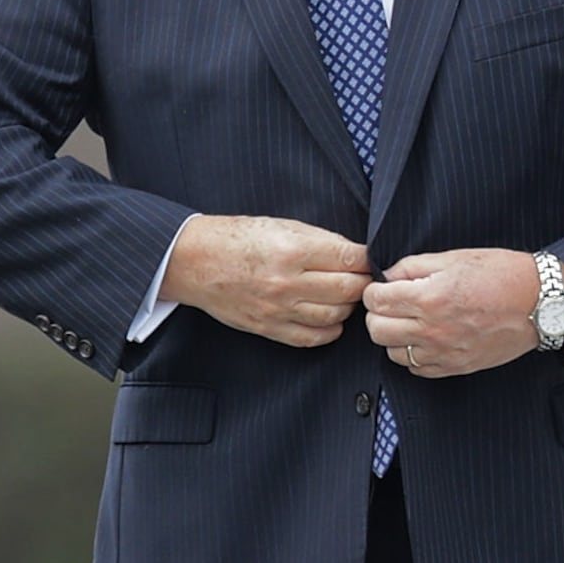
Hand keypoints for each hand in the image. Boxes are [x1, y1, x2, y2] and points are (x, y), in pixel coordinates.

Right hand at [165, 215, 368, 347]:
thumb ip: (319, 240)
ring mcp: (279, 309)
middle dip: (362, 283)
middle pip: (349, 290)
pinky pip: (314, 337)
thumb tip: (354, 255)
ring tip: (342, 294)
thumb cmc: (236, 238)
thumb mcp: (279, 225)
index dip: (367, 259)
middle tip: (361, 277)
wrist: (194, 261)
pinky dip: (330, 329)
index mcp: (292, 249)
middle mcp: (287, 282)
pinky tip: (329, 317)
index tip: (369, 259)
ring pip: (336, 316)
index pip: (350, 259)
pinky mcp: (270, 328)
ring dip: (347, 306)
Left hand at [366, 247, 545, 379]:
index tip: (382, 288)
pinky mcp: (456, 366)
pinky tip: (425, 340)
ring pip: (393, 353)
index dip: (374, 291)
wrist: (539, 302)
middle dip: (378, 314)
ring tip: (409, 323)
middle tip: (391, 305)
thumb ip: (414, 266)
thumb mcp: (454, 257)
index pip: (375, 300)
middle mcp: (432, 328)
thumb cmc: (501, 274)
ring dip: (394, 337)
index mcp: (430, 297)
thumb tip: (388, 276)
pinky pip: (417, 369)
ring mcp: (444, 352)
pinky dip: (414, 355)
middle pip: (377, 330)